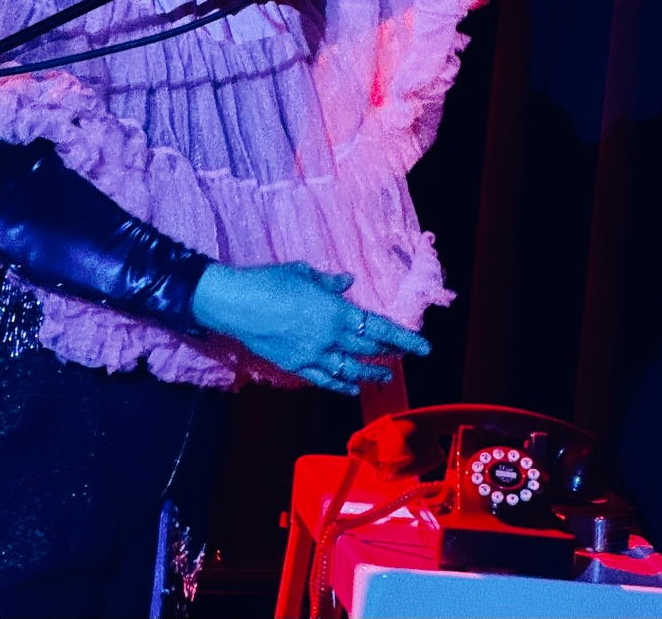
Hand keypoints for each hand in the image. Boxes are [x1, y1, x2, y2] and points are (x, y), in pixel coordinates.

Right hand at [190, 261, 429, 392]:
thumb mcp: (303, 273)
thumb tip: (347, 282)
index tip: (423, 347)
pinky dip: (341, 385)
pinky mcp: (296, 366)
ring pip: (350, 370)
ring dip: (370, 373)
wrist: (237, 304)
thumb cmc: (270, 281)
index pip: (379, 327)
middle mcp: (330, 337)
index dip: (404, 338)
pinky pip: (325, 380)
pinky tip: (352, 388)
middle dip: (390, 353)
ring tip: (384, 375)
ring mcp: (313, 355)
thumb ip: (329, 283)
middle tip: (406, 356)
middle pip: (368, 349)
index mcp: (336, 311)